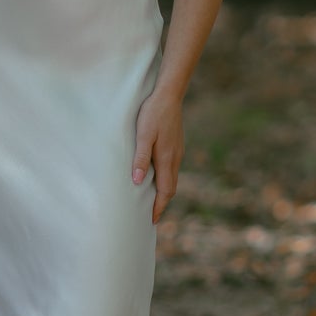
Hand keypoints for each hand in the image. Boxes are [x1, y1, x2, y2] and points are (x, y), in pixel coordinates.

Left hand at [131, 89, 183, 221]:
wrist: (169, 95)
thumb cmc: (153, 114)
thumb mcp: (143, 135)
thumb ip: (141, 158)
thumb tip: (138, 182)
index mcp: (167, 159)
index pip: (165, 191)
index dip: (158, 207)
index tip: (152, 220)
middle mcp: (175, 158)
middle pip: (170, 188)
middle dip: (162, 203)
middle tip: (152, 216)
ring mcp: (177, 151)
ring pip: (172, 178)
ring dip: (163, 192)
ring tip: (152, 200)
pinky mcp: (176, 145)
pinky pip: (172, 168)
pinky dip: (165, 179)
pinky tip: (156, 177)